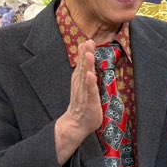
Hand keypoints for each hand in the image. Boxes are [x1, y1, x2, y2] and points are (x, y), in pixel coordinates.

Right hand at [55, 41, 103, 163]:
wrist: (76, 125)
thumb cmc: (83, 106)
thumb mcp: (85, 89)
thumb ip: (86, 76)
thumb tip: (90, 65)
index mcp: (79, 81)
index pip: (82, 65)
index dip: (84, 53)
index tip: (87, 41)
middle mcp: (80, 85)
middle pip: (82, 68)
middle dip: (85, 55)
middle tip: (87, 42)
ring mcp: (84, 93)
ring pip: (85, 77)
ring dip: (86, 65)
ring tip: (88, 54)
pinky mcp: (89, 102)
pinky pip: (90, 91)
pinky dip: (89, 82)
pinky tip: (90, 74)